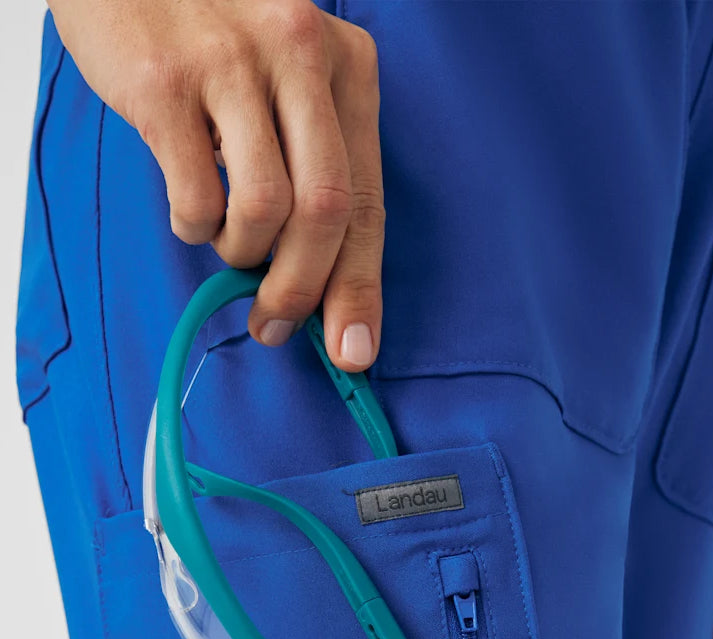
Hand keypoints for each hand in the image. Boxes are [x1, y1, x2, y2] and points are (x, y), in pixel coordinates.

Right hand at [47, 0, 384, 367]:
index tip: (354, 351)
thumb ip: (313, 162)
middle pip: (326, 212)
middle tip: (274, 322)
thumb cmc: (213, 34)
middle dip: (303, 290)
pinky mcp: (165, 82)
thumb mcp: (287, 77)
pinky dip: (193, 225)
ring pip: (265, 210)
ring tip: (225, 239)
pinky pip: (196, 195)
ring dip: (242, 253)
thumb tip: (323, 282)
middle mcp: (299, 54)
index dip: (360, 287)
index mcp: (346, 64)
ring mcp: (231, 63)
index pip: (367, 198)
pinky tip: (190, 206)